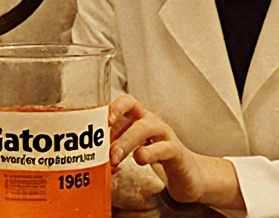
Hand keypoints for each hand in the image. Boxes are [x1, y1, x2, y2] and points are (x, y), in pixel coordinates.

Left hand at [109, 94, 242, 209]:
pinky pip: (164, 147)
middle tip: (104, 150)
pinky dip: (150, 153)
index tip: (99, 120)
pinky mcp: (176, 151)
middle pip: (133, 113)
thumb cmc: (154, 160)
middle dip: (115, 130)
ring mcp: (165, 134)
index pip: (126, 102)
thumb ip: (113, 152)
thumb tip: (91, 161)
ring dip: (127, 142)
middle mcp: (151, 121)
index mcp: (139, 118)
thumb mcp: (131, 152)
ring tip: (115, 158)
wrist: (187, 176)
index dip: (113, 106)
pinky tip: (140, 158)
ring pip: (146, 128)